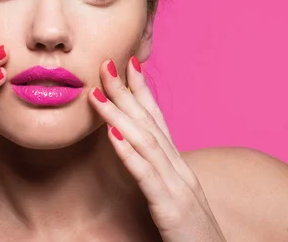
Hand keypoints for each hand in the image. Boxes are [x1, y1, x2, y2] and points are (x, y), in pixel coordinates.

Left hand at [88, 57, 226, 241]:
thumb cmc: (190, 231)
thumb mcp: (172, 195)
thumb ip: (157, 172)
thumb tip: (136, 151)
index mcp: (177, 165)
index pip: (158, 119)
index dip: (142, 90)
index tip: (128, 64)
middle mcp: (179, 168)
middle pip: (149, 122)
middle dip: (126, 91)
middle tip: (106, 64)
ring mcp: (177, 186)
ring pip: (146, 141)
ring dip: (119, 114)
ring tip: (97, 93)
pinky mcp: (171, 208)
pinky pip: (146, 175)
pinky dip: (128, 151)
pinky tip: (112, 133)